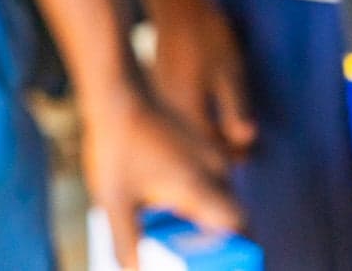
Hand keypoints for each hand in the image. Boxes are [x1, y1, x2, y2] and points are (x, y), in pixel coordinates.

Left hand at [81, 89, 240, 270]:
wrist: (121, 97)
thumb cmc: (117, 149)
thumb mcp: (113, 202)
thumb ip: (127, 242)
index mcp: (197, 187)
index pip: (238, 223)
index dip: (239, 246)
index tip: (228, 260)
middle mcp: (213, 170)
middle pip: (233, 211)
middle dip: (222, 237)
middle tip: (199, 255)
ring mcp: (210, 154)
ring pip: (223, 193)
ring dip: (211, 215)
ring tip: (181, 231)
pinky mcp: (202, 145)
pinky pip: (214, 178)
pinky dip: (204, 197)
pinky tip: (172, 202)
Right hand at [142, 0, 257, 162]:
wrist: (178, 6)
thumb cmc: (206, 36)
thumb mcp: (229, 71)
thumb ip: (236, 107)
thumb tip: (246, 139)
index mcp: (186, 109)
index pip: (208, 145)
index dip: (231, 154)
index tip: (250, 158)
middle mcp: (169, 109)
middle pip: (194, 142)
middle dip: (219, 150)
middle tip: (243, 156)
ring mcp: (162, 97)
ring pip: (186, 130)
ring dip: (208, 137)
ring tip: (228, 141)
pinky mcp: (162, 86)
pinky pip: (180, 115)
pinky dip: (197, 122)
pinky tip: (208, 119)